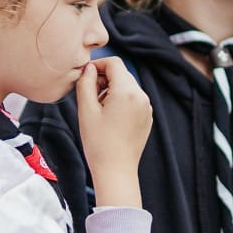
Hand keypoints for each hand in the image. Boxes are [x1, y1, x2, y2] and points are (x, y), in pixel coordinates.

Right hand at [77, 57, 152, 206]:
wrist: (116, 170)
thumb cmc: (98, 142)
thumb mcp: (86, 110)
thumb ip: (86, 83)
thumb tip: (89, 68)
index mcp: (127, 92)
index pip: (114, 63)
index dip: (97, 65)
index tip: (85, 77)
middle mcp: (142, 96)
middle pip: (121, 74)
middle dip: (104, 79)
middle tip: (89, 96)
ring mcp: (147, 107)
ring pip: (127, 86)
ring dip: (111, 90)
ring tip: (98, 109)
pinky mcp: (147, 117)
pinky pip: (134, 99)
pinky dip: (121, 100)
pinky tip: (110, 117)